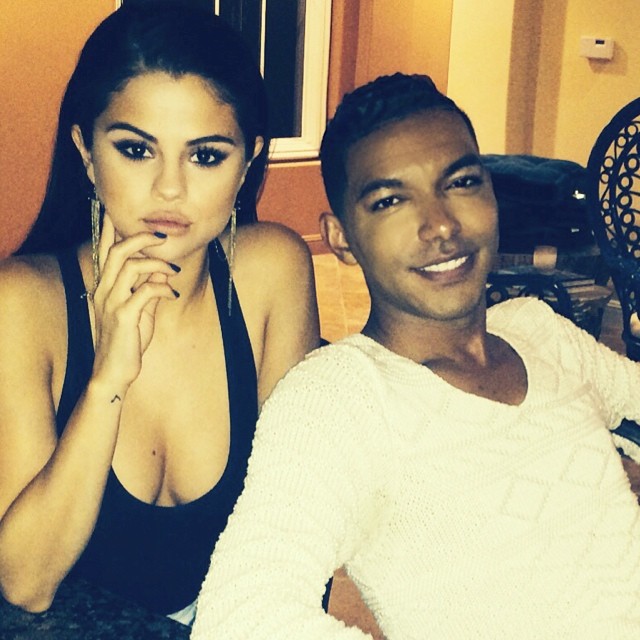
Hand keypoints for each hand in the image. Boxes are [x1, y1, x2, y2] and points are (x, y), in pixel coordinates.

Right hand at [90, 214, 178, 390]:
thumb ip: (148, 289)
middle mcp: (103, 289)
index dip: (110, 225)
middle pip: (116, 249)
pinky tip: (172, 296)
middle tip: (162, 236)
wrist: (113, 372)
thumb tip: (162, 273)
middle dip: (140, 237)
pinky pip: (145, 291)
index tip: (116, 205)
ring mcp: (111, 302)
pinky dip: (163, 288)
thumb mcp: (140, 310)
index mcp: (105, 285)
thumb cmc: (127, 340)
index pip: (104, 248)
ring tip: (173, 271)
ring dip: (157, 263)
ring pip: (130, 266)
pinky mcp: (123, 317)